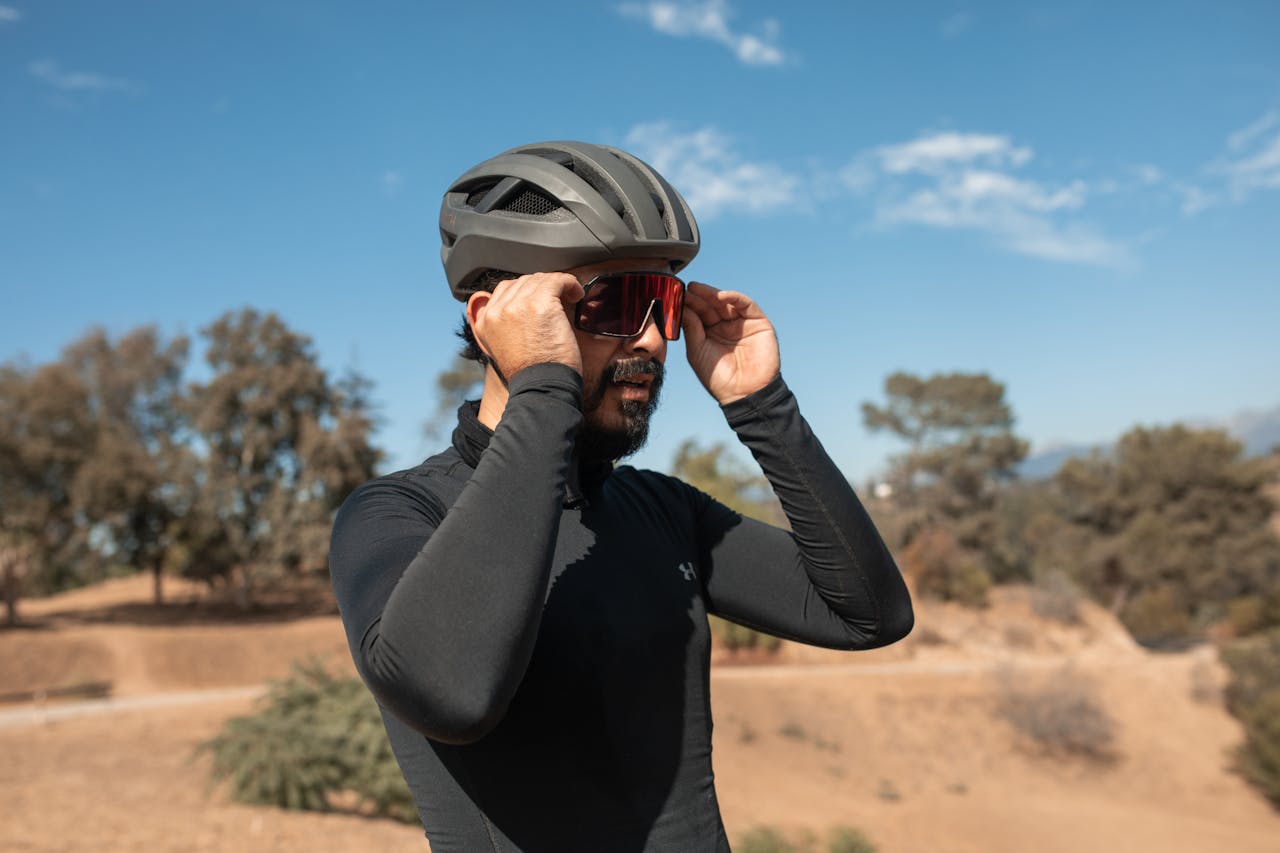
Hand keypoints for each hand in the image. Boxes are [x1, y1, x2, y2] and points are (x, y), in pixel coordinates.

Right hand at [469, 273, 584, 377]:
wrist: (541, 389)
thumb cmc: (530, 375)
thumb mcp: (502, 350)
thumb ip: (501, 326)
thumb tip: (511, 305)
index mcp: (485, 322)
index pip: (504, 290)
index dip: (526, 292)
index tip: (542, 300)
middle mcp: (496, 311)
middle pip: (522, 282)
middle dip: (542, 287)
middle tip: (559, 298)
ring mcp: (517, 306)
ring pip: (540, 280)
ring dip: (557, 286)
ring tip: (570, 296)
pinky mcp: (539, 304)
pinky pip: (557, 280)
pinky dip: (570, 284)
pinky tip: (576, 295)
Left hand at [681, 281, 779, 404]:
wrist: (744, 394)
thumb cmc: (718, 378)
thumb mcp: (697, 351)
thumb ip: (691, 328)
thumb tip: (682, 307)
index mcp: (709, 333)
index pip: (698, 313)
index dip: (688, 304)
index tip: (675, 295)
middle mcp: (725, 326)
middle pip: (711, 305)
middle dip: (698, 297)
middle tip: (685, 288)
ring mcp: (742, 323)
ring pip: (726, 302)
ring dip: (712, 294)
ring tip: (697, 289)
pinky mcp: (758, 322)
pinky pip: (746, 305)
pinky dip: (734, 297)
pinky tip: (720, 296)